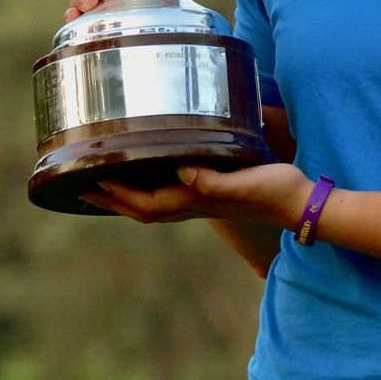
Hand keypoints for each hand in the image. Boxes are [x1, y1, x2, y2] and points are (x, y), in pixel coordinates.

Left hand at [88, 163, 313, 228]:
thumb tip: (183, 170)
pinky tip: (146, 177)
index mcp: (196, 201)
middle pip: (140, 209)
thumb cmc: (276, 191)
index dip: (118, 193)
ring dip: (123, 198)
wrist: (300, 204)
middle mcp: (193, 205)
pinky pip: (167, 196)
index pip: (145, 203)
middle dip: (110, 199)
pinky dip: (146, 190)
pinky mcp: (211, 194)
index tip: (94, 177)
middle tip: (79, 185)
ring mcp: (201, 202)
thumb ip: (214, 180)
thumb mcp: (246, 182)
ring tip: (102, 183)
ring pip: (151, 204)